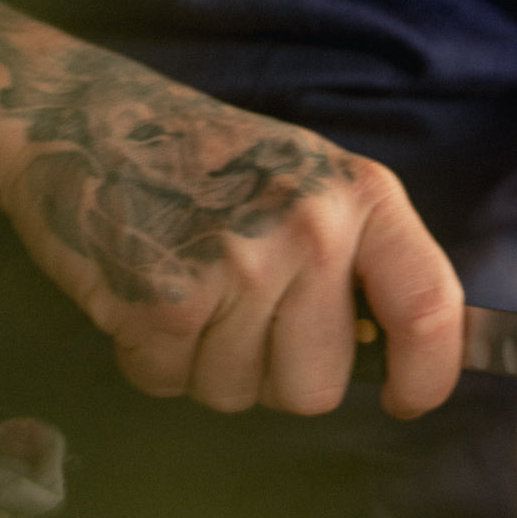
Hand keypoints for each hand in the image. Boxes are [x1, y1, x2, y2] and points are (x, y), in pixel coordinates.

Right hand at [0, 6, 462, 416]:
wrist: (86, 118)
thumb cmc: (210, 162)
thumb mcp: (314, 182)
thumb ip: (364, 260)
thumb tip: (394, 354)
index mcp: (363, 197)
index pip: (430, 310)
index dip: (427, 377)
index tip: (404, 399)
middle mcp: (310, 230)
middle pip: (317, 388)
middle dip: (277, 376)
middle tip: (242, 315)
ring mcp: (238, 265)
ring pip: (240, 394)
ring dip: (208, 365)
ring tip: (192, 292)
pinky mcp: (166, 298)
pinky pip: (172, 383)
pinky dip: (154, 359)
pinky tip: (149, 298)